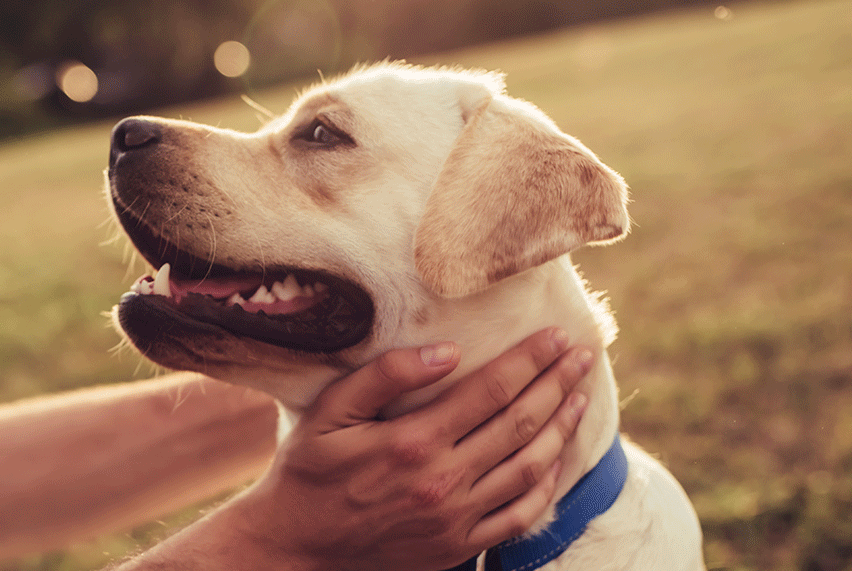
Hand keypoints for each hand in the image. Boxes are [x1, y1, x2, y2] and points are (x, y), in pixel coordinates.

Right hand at [221, 329, 593, 570]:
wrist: (297, 545)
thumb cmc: (309, 471)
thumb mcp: (329, 412)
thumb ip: (385, 376)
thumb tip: (446, 352)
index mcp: (412, 441)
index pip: (491, 390)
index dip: (530, 360)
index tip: (557, 336)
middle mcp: (442, 481)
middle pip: (520, 423)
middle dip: (557, 385)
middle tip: (583, 356)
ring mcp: (455, 518)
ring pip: (529, 468)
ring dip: (561, 428)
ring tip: (579, 398)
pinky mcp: (458, 546)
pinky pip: (520, 515)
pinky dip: (547, 485)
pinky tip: (557, 459)